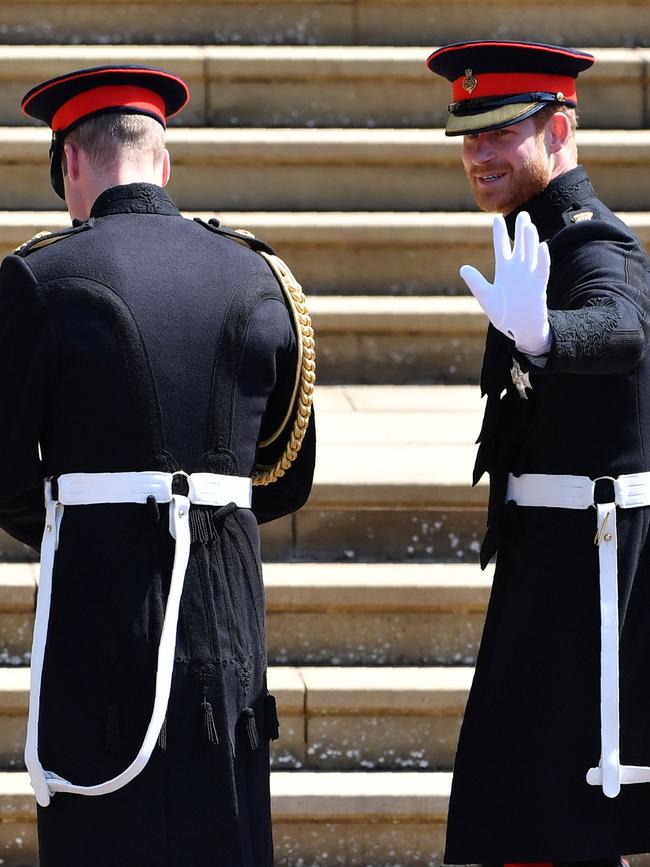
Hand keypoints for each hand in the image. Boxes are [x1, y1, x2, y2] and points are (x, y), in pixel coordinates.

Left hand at [460, 211, 551, 355]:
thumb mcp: (485, 296)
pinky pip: (542, 270)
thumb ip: (476, 282)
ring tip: (528, 225)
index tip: (497, 218)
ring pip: (531, 253)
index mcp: (505, 270)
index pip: (502, 246)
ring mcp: (529, 276)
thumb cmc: (504, 314)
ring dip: (530, 240)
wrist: (519, 330)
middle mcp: (518, 269)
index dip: (500, 232)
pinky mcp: (538, 286)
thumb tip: (463, 268)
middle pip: (520, 245)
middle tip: (523, 214)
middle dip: (520, 230)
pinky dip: (542, 259)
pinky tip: (542, 246)